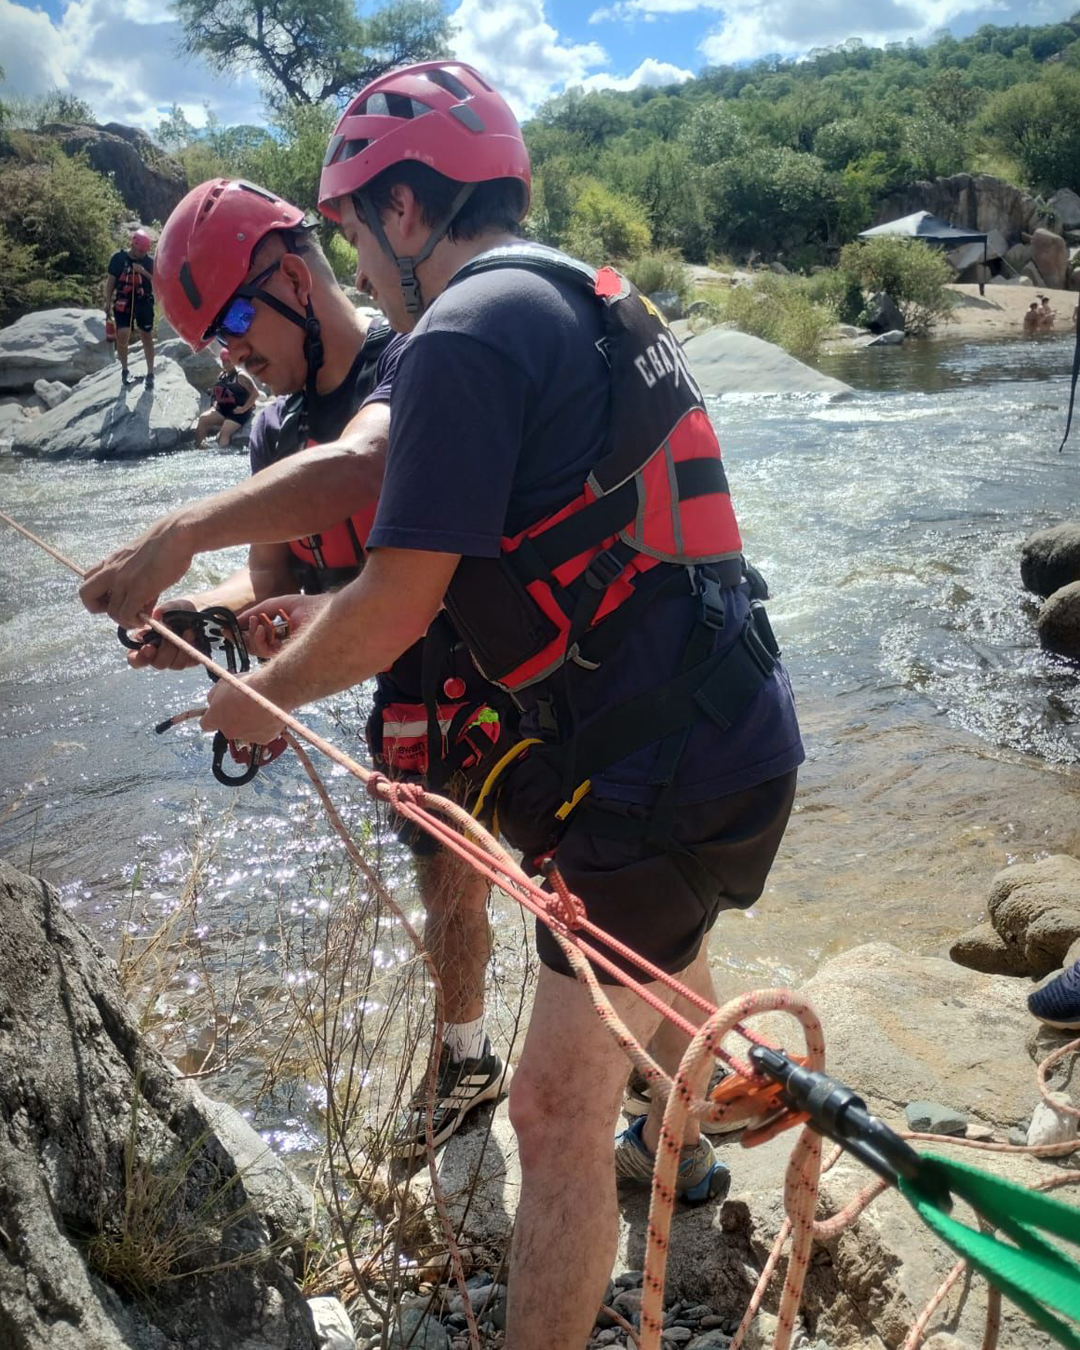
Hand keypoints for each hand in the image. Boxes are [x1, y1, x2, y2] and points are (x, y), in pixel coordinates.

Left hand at [79, 518, 194, 628]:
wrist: (176, 536)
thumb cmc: (165, 545)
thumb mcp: (142, 560)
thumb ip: (136, 580)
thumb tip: (143, 605)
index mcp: (111, 561)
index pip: (87, 579)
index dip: (98, 594)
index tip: (117, 598)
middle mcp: (112, 571)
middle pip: (85, 594)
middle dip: (98, 608)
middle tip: (120, 609)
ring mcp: (123, 581)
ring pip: (111, 612)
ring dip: (125, 620)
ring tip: (140, 618)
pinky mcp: (138, 590)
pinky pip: (126, 615)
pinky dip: (135, 622)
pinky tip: (146, 619)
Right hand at [123, 598, 201, 670]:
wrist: (197, 612)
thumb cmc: (178, 610)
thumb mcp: (171, 606)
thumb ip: (163, 610)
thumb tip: (157, 614)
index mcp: (145, 643)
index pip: (135, 659)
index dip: (139, 658)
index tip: (149, 648)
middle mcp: (159, 655)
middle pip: (158, 664)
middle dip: (167, 649)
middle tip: (171, 635)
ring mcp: (175, 660)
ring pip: (176, 665)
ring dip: (182, 648)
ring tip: (188, 631)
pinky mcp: (190, 660)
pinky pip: (191, 662)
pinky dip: (193, 649)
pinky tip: (195, 637)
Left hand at [200, 670, 285, 745]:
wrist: (274, 691)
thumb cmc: (249, 686)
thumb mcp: (223, 683)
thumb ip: (213, 695)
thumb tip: (212, 701)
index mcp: (216, 718)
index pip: (205, 724)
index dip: (212, 718)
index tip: (218, 712)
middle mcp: (229, 731)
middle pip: (228, 728)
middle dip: (234, 720)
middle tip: (243, 706)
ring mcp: (246, 736)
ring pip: (245, 732)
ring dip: (249, 723)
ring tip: (258, 708)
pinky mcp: (263, 739)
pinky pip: (261, 734)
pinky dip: (263, 727)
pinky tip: (267, 715)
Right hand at [238, 592, 327, 659]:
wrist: (324, 609)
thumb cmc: (306, 606)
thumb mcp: (277, 604)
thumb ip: (258, 611)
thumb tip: (237, 619)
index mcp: (277, 634)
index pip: (254, 639)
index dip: (239, 635)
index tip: (225, 629)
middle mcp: (279, 645)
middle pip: (253, 647)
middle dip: (242, 637)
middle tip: (241, 625)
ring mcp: (283, 651)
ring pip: (257, 650)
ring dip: (252, 636)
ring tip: (257, 622)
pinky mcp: (287, 654)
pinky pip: (266, 651)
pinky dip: (260, 639)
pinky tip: (262, 628)